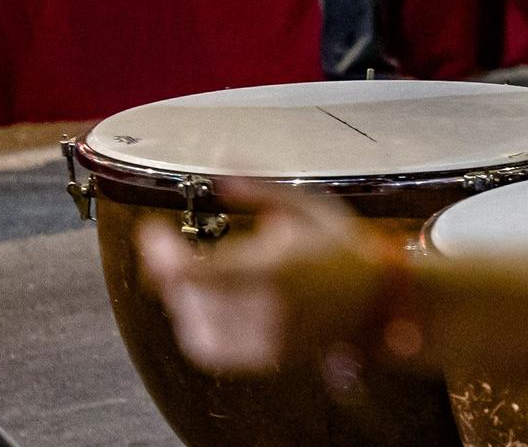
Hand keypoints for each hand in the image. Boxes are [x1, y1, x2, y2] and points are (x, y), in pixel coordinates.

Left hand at [139, 184, 393, 375]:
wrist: (378, 296)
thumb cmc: (343, 246)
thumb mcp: (306, 206)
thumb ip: (260, 189)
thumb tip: (220, 170)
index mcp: (274, 269)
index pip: (193, 272)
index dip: (159, 253)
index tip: (150, 231)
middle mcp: (266, 309)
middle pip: (186, 295)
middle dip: (169, 268)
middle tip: (168, 245)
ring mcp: (265, 338)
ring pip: (192, 323)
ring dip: (181, 296)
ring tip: (196, 272)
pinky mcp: (264, 357)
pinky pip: (208, 348)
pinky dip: (194, 324)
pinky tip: (206, 302)